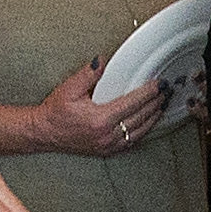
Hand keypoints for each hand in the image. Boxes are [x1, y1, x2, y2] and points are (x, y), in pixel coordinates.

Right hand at [23, 63, 167, 158]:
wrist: (44, 133)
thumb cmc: (55, 112)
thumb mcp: (69, 89)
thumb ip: (88, 74)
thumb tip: (103, 60)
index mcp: (100, 119)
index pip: (132, 103)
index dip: (148, 92)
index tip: (158, 84)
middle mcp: (106, 135)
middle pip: (140, 118)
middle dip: (155, 104)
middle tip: (166, 92)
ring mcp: (108, 145)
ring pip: (139, 132)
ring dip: (153, 118)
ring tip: (162, 106)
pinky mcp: (106, 151)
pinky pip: (131, 142)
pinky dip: (143, 131)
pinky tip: (148, 123)